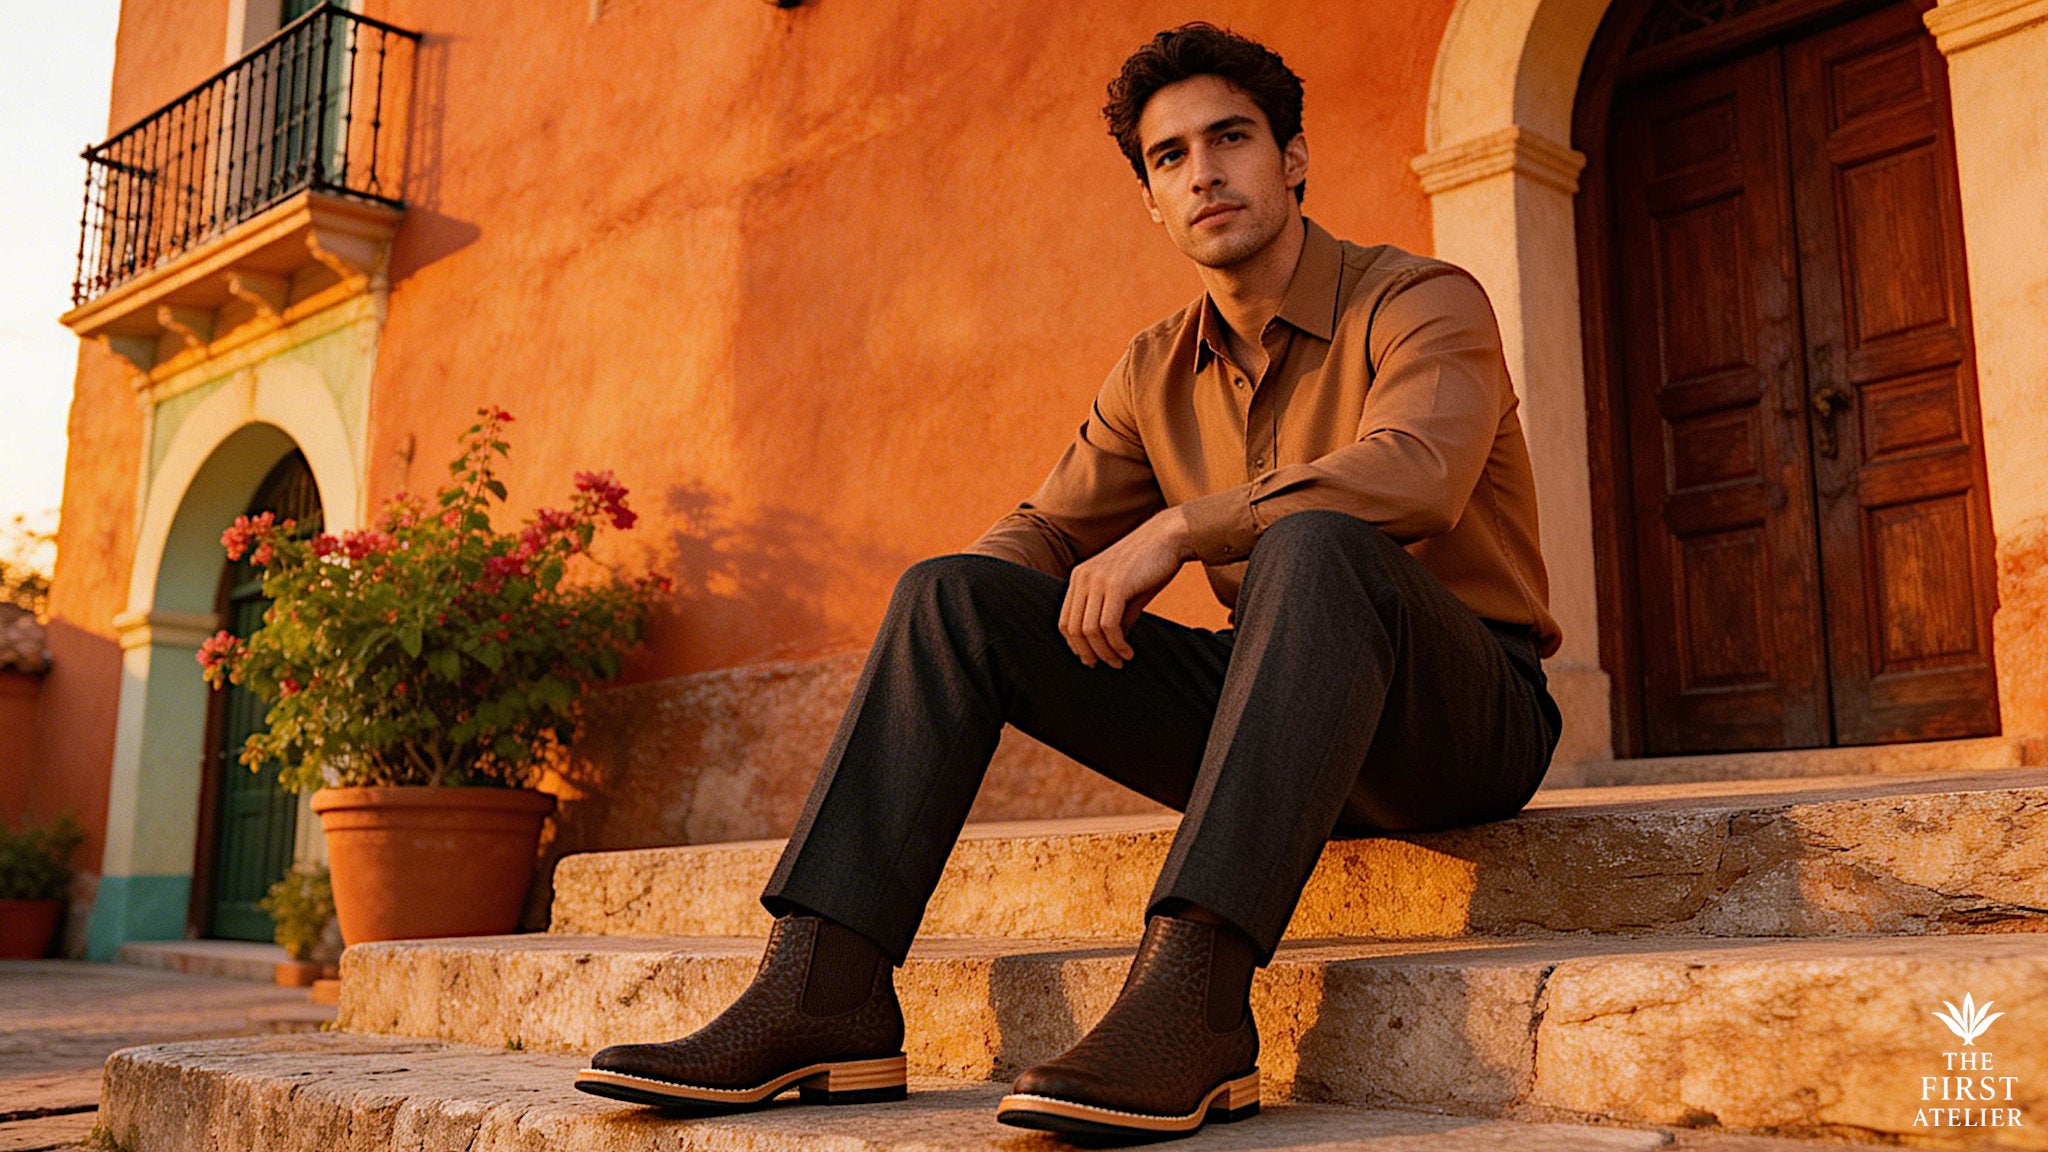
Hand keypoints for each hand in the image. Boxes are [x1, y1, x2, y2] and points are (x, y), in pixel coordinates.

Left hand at [1060, 507, 1193, 667]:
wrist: (1169, 536)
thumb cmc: (1151, 564)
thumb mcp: (1126, 592)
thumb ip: (1115, 616)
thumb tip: (1111, 645)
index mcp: (1080, 577)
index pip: (1065, 620)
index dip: (1075, 645)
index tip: (1091, 659)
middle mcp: (1083, 577)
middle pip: (1073, 629)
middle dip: (1087, 653)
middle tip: (1105, 665)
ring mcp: (1097, 580)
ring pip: (1089, 630)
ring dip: (1105, 652)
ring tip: (1120, 661)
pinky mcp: (1116, 585)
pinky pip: (1108, 625)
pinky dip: (1117, 645)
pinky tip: (1128, 652)